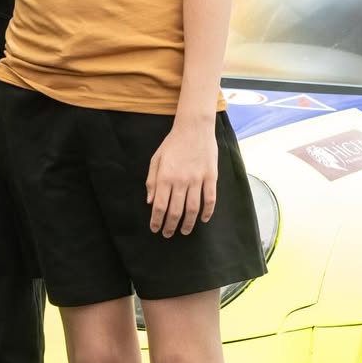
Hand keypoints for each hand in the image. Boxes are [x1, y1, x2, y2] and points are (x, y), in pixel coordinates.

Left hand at [145, 119, 217, 237]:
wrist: (194, 128)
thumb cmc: (172, 144)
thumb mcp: (156, 159)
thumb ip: (152, 181)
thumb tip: (150, 202)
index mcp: (165, 177)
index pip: (160, 206)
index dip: (157, 220)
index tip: (155, 229)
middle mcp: (181, 181)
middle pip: (176, 211)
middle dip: (171, 226)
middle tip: (168, 234)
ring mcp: (197, 179)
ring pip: (193, 209)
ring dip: (189, 223)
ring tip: (184, 231)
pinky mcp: (211, 177)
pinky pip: (210, 199)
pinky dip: (208, 212)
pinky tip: (204, 219)